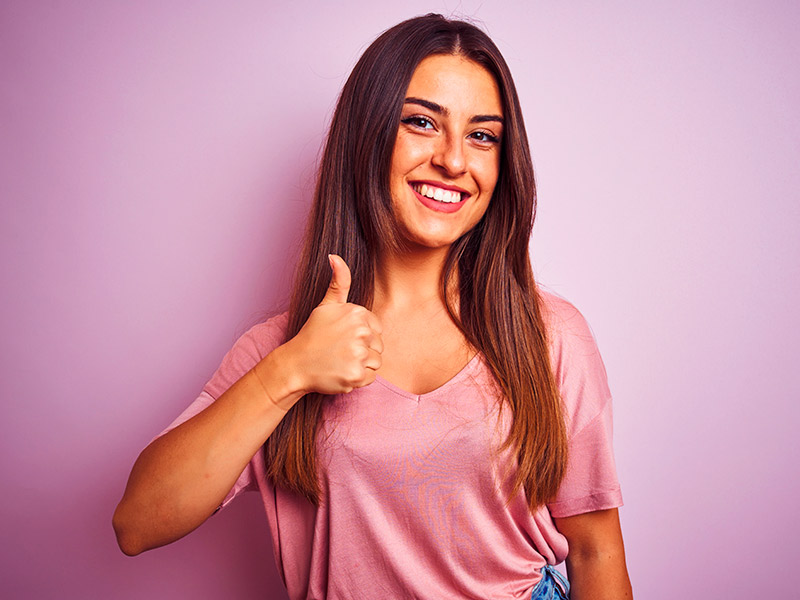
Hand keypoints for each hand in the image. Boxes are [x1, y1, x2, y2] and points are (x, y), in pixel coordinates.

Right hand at [284, 255, 382, 394]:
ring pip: (376, 362)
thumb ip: (338, 282)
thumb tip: (334, 256)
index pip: (376, 329)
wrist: (296, 364)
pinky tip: (341, 372)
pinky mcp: (356, 374)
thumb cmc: (313, 335)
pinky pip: (371, 377)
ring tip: (341, 361)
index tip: (343, 338)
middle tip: (340, 351)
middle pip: (378, 346)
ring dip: (361, 365)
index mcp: (357, 313)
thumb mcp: (326, 305)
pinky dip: (358, 379)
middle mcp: (360, 331)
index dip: (361, 336)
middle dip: (362, 351)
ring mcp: (358, 354)